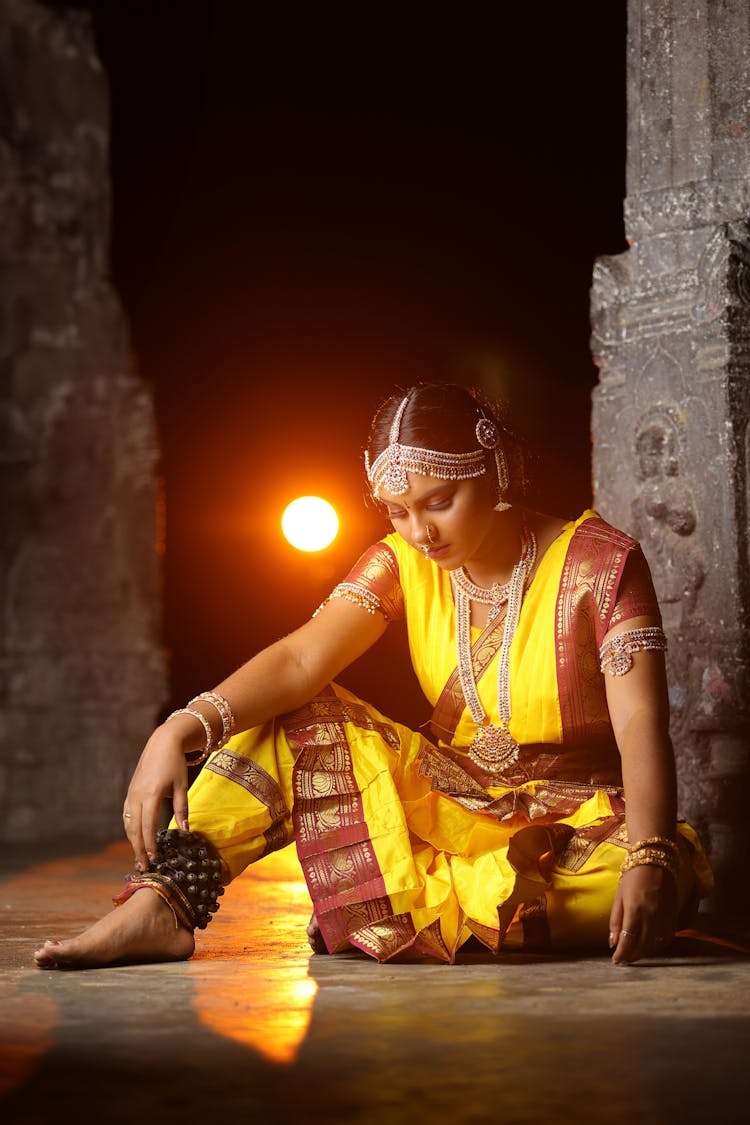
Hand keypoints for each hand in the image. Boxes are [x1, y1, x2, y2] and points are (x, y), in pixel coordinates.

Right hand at [122, 718, 194, 871]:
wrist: (161, 743)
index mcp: (150, 795)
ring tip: (139, 856)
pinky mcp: (130, 792)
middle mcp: (137, 796)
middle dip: (139, 849)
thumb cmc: (175, 764)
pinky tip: (135, 837)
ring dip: (133, 841)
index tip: (154, 859)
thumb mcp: (181, 785)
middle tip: (145, 866)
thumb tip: (184, 830)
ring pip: (128, 823)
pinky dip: (130, 828)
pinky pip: (127, 814)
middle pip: (135, 829)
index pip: (148, 826)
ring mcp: (131, 794)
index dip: (150, 845)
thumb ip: (181, 808)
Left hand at [609, 863, 677, 963]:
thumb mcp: (619, 897)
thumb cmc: (632, 877)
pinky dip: (658, 946)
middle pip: (643, 946)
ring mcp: (664, 916)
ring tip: (635, 953)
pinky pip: (667, 938)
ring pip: (656, 945)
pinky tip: (650, 945)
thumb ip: (616, 921)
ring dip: (645, 953)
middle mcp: (651, 916)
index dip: (622, 954)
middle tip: (624, 959)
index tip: (616, 961)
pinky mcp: (673, 916)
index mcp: (634, 910)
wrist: (655, 860)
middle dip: (632, 956)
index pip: (628, 940)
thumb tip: (612, 943)